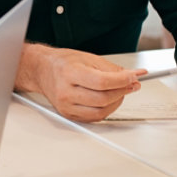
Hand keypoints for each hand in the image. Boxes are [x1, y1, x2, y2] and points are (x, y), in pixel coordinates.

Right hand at [16, 44, 139, 121]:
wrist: (42, 70)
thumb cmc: (63, 63)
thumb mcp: (88, 58)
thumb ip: (112, 69)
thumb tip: (133, 76)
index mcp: (69, 72)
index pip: (102, 82)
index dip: (122, 81)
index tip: (133, 77)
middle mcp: (65, 91)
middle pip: (103, 98)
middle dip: (123, 91)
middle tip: (131, 84)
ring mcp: (65, 106)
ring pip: (101, 112)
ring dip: (117, 102)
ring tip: (120, 92)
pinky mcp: (68, 115)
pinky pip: (94, 118)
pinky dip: (106, 110)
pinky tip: (109, 101)